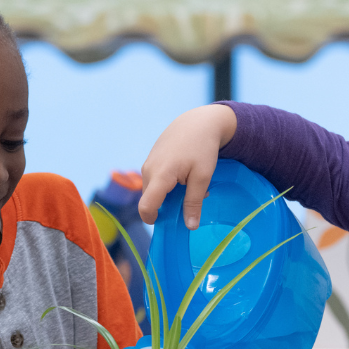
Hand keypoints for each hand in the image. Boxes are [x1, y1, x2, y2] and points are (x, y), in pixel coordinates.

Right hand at [139, 104, 237, 227]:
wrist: (198, 121)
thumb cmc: (202, 148)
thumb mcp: (202, 177)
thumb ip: (193, 202)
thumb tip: (190, 227)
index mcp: (160, 175)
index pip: (146, 206)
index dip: (152, 219)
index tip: (166, 223)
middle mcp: (148, 170)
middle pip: (151, 200)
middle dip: (169, 205)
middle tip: (194, 196)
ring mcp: (148, 164)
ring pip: (154, 189)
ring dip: (170, 194)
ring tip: (191, 183)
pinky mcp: (151, 159)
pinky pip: (156, 179)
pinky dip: (169, 183)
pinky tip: (185, 174)